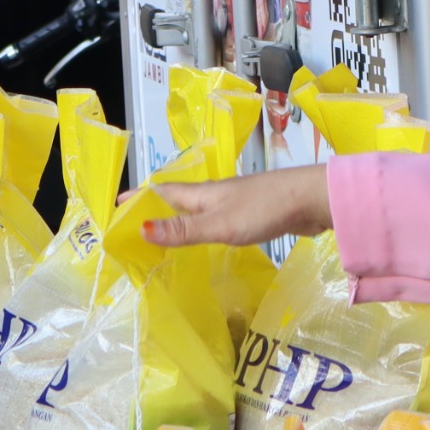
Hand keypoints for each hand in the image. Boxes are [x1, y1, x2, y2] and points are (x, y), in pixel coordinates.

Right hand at [143, 167, 331, 247]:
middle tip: (136, 222)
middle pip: (178, 199)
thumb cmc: (264, 209)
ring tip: (165, 232)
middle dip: (156, 207)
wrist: (311, 200)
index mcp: (202, 195)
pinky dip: (203, 227)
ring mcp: (235, 203)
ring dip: (179, 217)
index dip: (140, 197)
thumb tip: (142, 230)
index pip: (162, 191)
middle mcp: (215, 195)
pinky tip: (208, 238)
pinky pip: (218, 220)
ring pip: (199, 209)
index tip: (118, 204)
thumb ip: (184, 230)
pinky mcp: (253, 214)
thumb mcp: (219, 223)